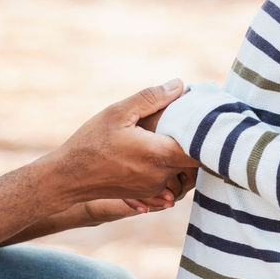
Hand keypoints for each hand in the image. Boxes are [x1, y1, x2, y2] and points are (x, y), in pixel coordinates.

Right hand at [44, 79, 200, 207]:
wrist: (68, 177)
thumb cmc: (90, 143)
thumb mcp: (118, 112)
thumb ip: (151, 98)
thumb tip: (180, 85)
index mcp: (158, 154)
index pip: (201, 149)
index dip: (210, 133)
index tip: (211, 117)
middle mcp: (161, 175)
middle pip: (194, 159)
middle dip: (195, 139)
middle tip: (192, 118)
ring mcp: (155, 187)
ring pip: (181, 168)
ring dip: (179, 152)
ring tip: (169, 132)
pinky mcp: (148, 193)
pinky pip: (168, 176)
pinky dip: (167, 162)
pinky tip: (154, 148)